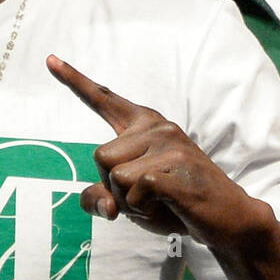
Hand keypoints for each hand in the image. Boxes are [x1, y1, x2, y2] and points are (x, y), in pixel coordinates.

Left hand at [46, 54, 237, 240]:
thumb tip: (104, 206)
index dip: (75, 81)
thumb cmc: (177, 205)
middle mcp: (157, 127)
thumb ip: (102, 197)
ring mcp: (169, 143)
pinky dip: (143, 208)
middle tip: (148, 197)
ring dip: (129, 201)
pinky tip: (168, 206)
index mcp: (146, 126)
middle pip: (100, 156)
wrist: (229, 219)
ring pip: (113, 176)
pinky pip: (133, 191)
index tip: (50, 60)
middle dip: (114, 188)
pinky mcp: (175, 165)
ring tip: (160, 202)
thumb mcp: (131, 201)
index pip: (105, 100)